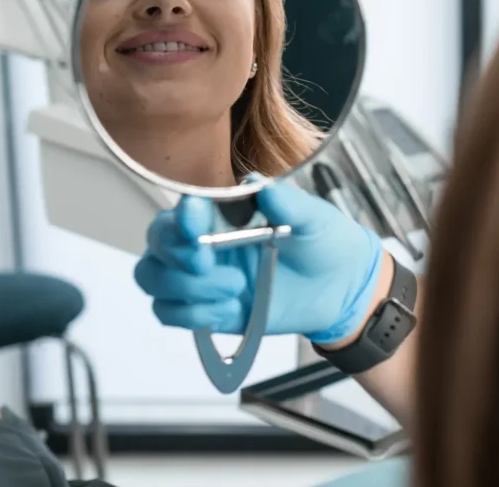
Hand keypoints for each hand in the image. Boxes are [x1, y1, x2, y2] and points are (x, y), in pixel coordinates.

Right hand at [134, 179, 384, 343]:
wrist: (344, 288)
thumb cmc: (326, 243)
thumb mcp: (316, 218)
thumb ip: (289, 203)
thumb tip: (261, 185)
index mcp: (227, 213)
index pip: (185, 209)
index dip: (182, 217)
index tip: (196, 226)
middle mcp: (207, 242)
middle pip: (157, 243)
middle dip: (175, 254)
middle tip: (208, 262)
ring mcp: (204, 278)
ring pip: (154, 278)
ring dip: (184, 288)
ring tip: (232, 289)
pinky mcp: (209, 309)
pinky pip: (171, 313)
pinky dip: (191, 314)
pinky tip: (227, 309)